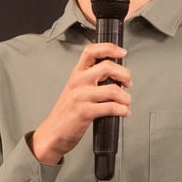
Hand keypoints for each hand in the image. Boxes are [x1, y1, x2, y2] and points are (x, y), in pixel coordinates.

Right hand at [30, 43, 130, 164]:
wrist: (53, 133)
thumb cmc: (66, 113)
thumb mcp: (75, 90)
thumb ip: (91, 79)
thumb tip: (116, 75)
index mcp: (76, 74)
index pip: (91, 51)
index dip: (109, 48)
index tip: (122, 52)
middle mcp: (78, 82)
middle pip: (107, 67)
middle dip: (125, 75)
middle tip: (128, 83)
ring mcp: (81, 96)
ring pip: (113, 89)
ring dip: (126, 97)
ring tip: (126, 103)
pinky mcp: (85, 112)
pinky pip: (111, 107)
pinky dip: (123, 110)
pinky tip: (123, 112)